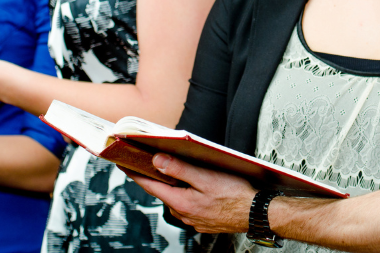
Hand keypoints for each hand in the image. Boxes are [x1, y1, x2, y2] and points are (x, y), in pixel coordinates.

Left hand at [126, 153, 256, 232]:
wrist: (257, 213)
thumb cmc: (236, 195)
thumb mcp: (206, 177)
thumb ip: (180, 169)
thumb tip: (157, 161)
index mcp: (181, 202)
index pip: (150, 185)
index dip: (135, 173)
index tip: (122, 163)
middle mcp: (183, 214)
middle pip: (162, 191)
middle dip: (153, 176)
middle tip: (144, 159)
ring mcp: (193, 219)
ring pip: (175, 197)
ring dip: (171, 184)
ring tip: (171, 166)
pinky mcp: (202, 220)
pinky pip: (187, 203)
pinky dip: (184, 192)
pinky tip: (192, 183)